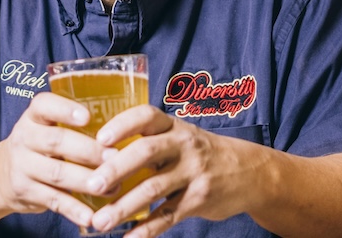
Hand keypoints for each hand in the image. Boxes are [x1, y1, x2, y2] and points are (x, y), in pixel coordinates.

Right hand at [0, 92, 115, 227]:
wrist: (0, 175)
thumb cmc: (38, 145)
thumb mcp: (45, 126)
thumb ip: (71, 123)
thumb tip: (123, 124)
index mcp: (33, 117)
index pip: (43, 105)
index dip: (65, 109)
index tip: (87, 117)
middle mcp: (24, 138)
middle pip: (56, 141)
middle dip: (88, 150)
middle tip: (114, 156)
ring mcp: (23, 166)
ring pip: (57, 173)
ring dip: (87, 181)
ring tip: (112, 187)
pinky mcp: (26, 192)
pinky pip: (53, 200)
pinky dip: (74, 209)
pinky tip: (91, 215)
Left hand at [84, 105, 266, 236]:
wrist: (250, 172)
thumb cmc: (201, 152)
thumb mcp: (180, 136)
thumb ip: (149, 141)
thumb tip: (98, 153)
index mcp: (173, 126)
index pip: (146, 116)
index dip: (122, 125)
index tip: (99, 138)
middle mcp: (184, 145)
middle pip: (146, 152)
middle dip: (116, 169)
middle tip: (91, 184)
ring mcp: (193, 173)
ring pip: (154, 189)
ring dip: (123, 207)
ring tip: (99, 222)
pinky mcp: (199, 200)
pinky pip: (169, 216)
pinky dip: (147, 230)